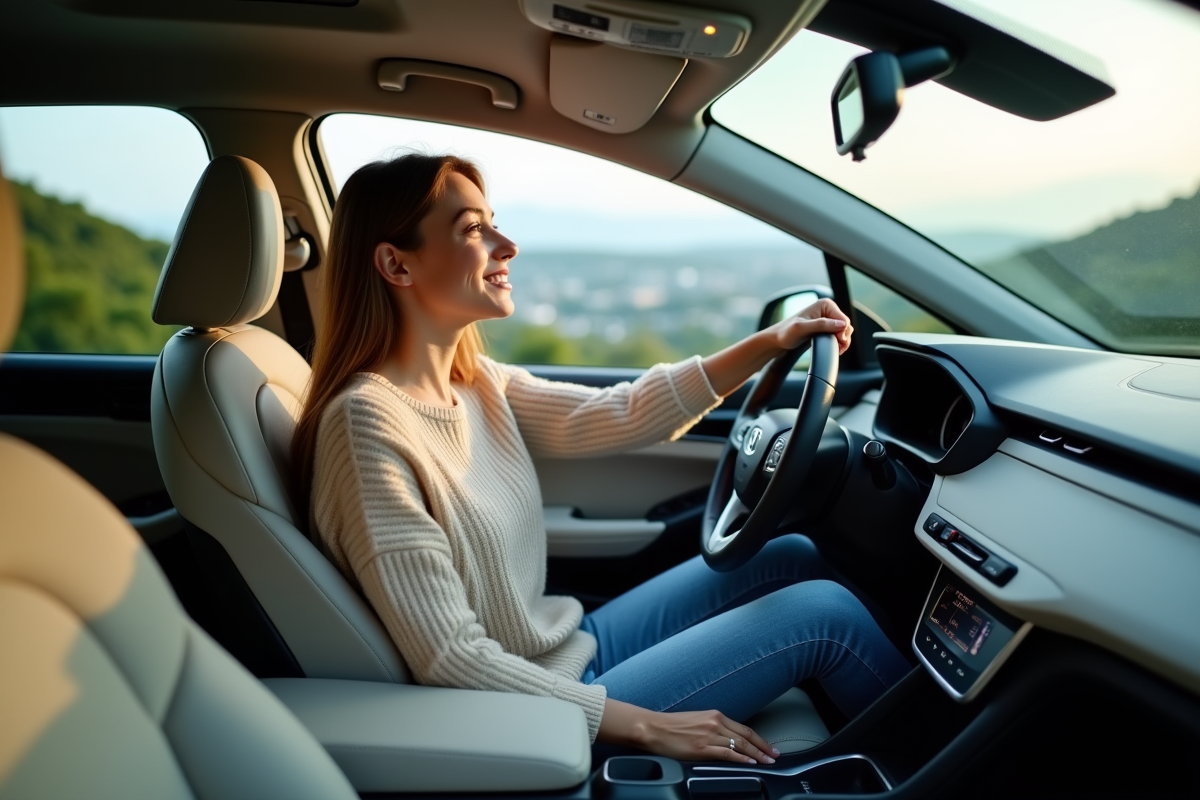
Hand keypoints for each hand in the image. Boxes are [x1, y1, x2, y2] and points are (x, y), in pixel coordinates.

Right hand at [640, 709, 777, 763]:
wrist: (653, 728)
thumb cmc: (671, 726)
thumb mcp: (697, 721)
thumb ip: (713, 728)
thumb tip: (727, 741)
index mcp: (714, 715)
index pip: (744, 729)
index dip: (759, 739)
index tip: (770, 746)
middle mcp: (714, 723)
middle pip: (746, 736)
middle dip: (764, 747)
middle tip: (775, 755)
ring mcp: (709, 735)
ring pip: (740, 745)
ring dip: (756, 754)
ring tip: (767, 761)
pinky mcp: (702, 748)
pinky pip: (727, 754)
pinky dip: (741, 758)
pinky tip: (749, 762)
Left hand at [771, 298, 852, 355]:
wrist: (778, 339)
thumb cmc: (786, 332)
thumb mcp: (802, 328)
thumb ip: (821, 325)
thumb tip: (841, 325)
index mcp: (825, 304)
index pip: (844, 320)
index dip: (843, 333)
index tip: (837, 343)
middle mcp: (828, 309)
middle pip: (846, 325)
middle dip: (844, 338)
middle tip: (838, 349)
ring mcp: (827, 318)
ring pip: (844, 331)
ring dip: (842, 341)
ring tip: (836, 349)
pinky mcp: (825, 327)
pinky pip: (839, 334)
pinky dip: (839, 342)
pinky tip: (834, 348)